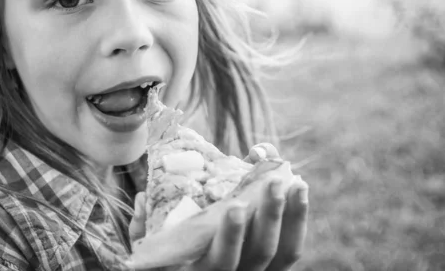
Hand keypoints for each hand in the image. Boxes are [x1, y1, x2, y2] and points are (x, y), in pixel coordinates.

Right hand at [128, 143, 308, 270]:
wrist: (198, 268)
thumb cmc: (167, 257)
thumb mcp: (150, 246)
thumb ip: (145, 226)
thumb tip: (145, 198)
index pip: (220, 261)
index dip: (231, 236)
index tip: (236, 206)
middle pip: (258, 253)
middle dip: (269, 217)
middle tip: (273, 182)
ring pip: (280, 251)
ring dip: (289, 214)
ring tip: (293, 181)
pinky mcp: (273, 266)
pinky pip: (291, 248)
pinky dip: (297, 219)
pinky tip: (299, 189)